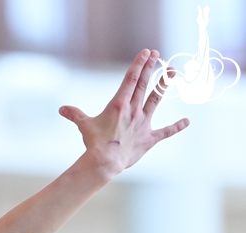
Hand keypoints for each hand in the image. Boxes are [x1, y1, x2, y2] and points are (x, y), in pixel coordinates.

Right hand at [59, 49, 189, 176]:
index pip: (130, 80)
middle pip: (144, 85)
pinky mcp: (149, 138)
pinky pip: (166, 132)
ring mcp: (143, 124)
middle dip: (150, 68)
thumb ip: (75, 115)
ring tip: (172, 71)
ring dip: (164, 85)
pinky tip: (187, 121)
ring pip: (156, 100)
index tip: (146, 53)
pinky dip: (176, 127)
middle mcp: (133, 111)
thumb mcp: (84, 125)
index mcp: (119, 105)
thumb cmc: (94, 143)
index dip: (139, 65)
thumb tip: (62, 109)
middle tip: (156, 54)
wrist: (105, 162)